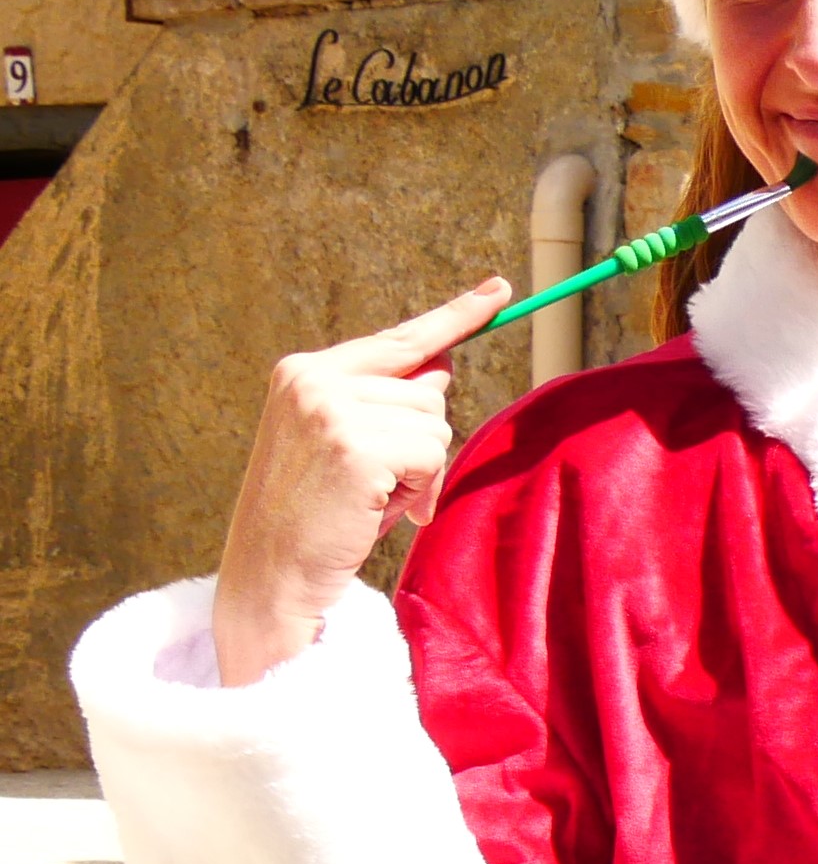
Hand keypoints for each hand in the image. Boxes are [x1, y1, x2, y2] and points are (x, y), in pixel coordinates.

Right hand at [210, 280, 506, 685]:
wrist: (271, 573)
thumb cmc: (316, 516)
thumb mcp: (348, 447)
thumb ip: (387, 405)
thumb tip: (440, 369)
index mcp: (305, 371)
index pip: (398, 339)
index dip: (456, 316)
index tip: (500, 290)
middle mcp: (312, 378)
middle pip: (429, 392)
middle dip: (420, 445)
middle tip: (374, 485)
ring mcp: (329, 408)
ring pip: (435, 424)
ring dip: (418, 471)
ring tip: (368, 499)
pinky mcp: (352, 444)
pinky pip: (431, 454)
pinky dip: (420, 489)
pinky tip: (376, 509)